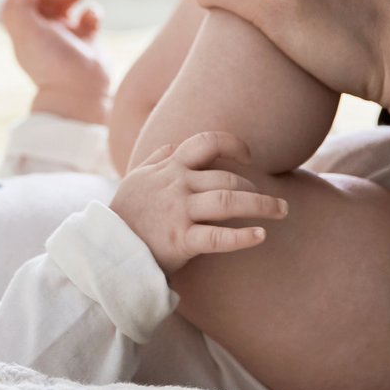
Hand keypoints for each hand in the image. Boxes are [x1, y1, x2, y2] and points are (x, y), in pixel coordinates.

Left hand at [1, 0, 111, 123]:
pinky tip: (91, 20)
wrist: (80, 92)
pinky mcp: (87, 43)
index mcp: (26, 32)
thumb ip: (17, 8)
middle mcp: (44, 34)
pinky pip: (90, 18)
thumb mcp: (27, 33)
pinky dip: (92, 12)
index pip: (22, 1)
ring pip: (67, 5)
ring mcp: (66, 38)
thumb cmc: (52, 63)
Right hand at [109, 132, 287, 275]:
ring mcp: (179, 212)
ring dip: (261, 205)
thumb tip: (173, 146)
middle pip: (227, 178)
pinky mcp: (180, 240)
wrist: (108, 247)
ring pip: (228, 200)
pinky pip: (217, 237)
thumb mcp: (136, 178)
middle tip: (277, 204)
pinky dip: (242, 237)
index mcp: (170, 169)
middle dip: (257, 188)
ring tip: (281, 211)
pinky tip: (260, 236)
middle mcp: (177, 185)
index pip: (206, 142)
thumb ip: (156, 159)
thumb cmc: (126, 213)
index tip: (248, 156)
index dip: (232, 144)